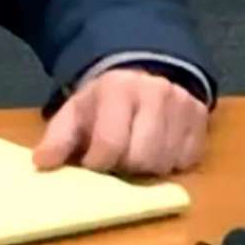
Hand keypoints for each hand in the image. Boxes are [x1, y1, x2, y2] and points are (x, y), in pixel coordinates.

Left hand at [33, 68, 207, 176]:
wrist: (141, 75)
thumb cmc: (102, 102)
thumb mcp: (74, 113)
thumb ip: (57, 139)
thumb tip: (41, 164)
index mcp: (117, 89)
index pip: (111, 142)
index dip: (99, 162)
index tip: (92, 162)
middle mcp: (156, 93)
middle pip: (143, 157)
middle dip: (125, 166)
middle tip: (116, 159)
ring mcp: (184, 105)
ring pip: (167, 162)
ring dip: (148, 168)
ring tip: (135, 153)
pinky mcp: (202, 118)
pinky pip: (189, 159)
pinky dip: (171, 163)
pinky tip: (158, 150)